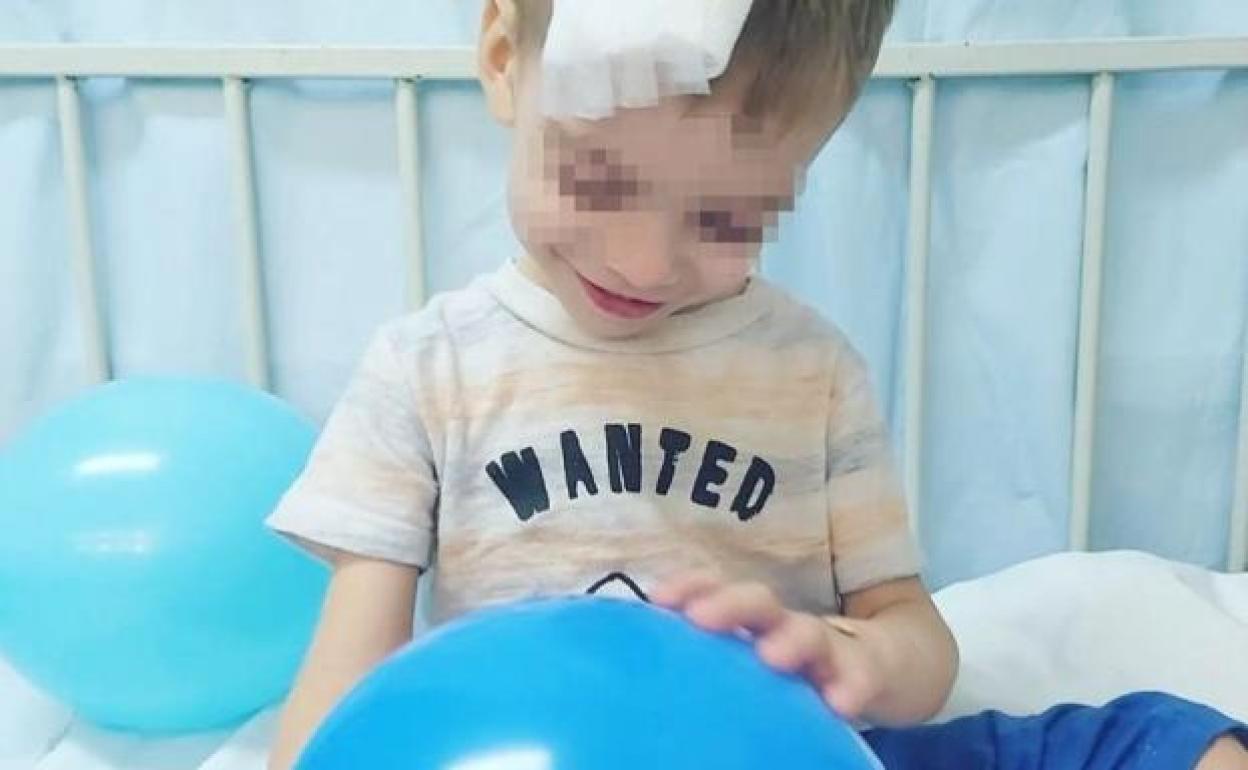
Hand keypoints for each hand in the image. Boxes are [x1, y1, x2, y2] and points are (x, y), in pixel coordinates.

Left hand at [651, 571, 884, 719]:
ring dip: (791, 639)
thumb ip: (709, 661)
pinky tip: (841, 702)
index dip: (690, 586)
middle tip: (701, 619)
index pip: (718, 590)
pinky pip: (861, 678)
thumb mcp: (754, 659)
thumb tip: (640, 678)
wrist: (889, 665)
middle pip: (758, 603)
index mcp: (755, 620)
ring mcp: (831, 648)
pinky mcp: (869, 673)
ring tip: (773, 655)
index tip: (659, 597)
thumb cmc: (801, 666)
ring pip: (810, 633)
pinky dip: (851, 687)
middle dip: (729, 605)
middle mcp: (788, 625)